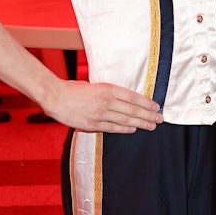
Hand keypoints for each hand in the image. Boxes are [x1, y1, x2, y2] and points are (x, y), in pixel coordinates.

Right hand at [42, 80, 163, 133]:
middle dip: (148, 115)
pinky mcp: (92, 124)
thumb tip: (124, 100)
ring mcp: (100, 114)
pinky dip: (124, 129)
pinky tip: (133, 129)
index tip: (157, 107)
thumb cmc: (74, 88)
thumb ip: (109, 93)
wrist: (55, 97)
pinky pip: (112, 128)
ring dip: (140, 124)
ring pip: (125, 120)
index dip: (147, 103)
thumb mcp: (95, 85)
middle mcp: (107, 101)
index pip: (133, 97)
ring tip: (151, 126)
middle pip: (133, 110)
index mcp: (108, 89)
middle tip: (160, 119)